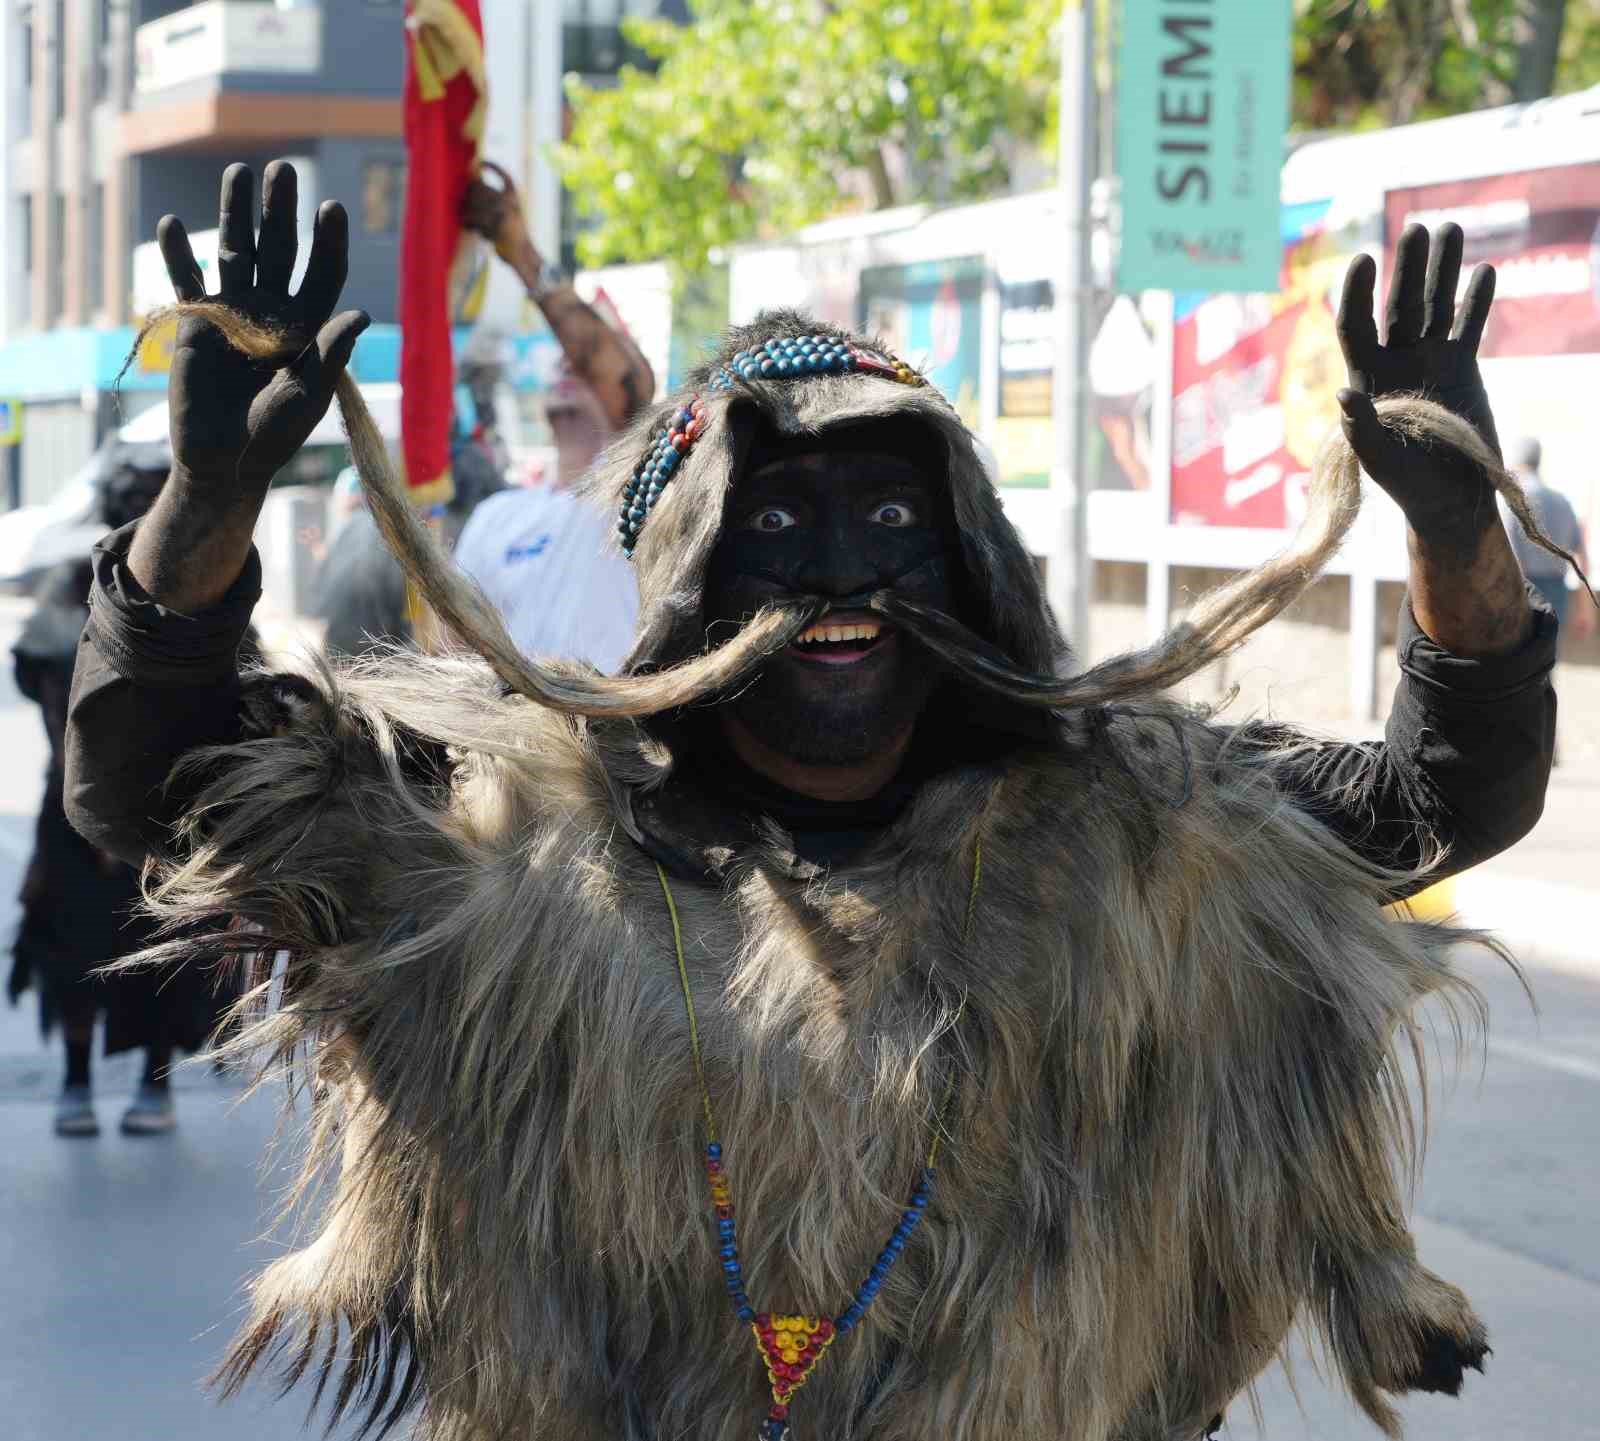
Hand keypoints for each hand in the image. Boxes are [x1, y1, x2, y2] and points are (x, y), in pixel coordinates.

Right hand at [158, 160, 369, 491]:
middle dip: (281, 211)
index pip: (323, 274)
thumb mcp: (308, 396)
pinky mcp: (199, 322)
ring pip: (236, 252)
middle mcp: (275, 311)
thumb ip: (330, 355)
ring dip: (236, 214)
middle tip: (283, 170)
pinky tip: (171, 224)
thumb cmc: (274, 435)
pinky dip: (177, 255)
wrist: (225, 460)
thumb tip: (362, 313)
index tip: (332, 208)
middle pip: (280, 250)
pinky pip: (187, 281)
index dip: (328, 242)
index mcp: (310, 326)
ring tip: (239, 172)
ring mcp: (236, 311)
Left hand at [462, 160, 538, 274]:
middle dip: (469, 194)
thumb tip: (474, 182)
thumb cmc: (513, 233)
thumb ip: (497, 198)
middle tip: (464, 203)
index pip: (505, 175)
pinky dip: (468, 223)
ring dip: (466, 211)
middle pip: (480, 188)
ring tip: (465, 217)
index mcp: (514, 197)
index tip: (481, 162)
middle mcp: (509, 203)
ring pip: (474, 204)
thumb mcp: (511, 211)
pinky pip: (474, 220)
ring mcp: (502, 215)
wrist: (523, 254)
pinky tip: (469, 227)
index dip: (493, 166)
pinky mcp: (494, 228)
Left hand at [1335, 224, 1498, 546]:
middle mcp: (1394, 361)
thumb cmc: (1407, 485)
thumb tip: (1344, 391)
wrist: (1450, 498)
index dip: (1357, 293)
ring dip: (1442, 269)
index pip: (1354, 325)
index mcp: (1366, 377)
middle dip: (1407, 267)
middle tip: (1417, 227)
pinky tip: (1485, 271)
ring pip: (1434, 305)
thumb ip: (1362, 427)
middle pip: (1397, 305)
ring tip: (1449, 227)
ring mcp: (1428, 360)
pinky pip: (1468, 325)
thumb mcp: (1379, 459)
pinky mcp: (1461, 366)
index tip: (1365, 258)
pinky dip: (1476, 301)